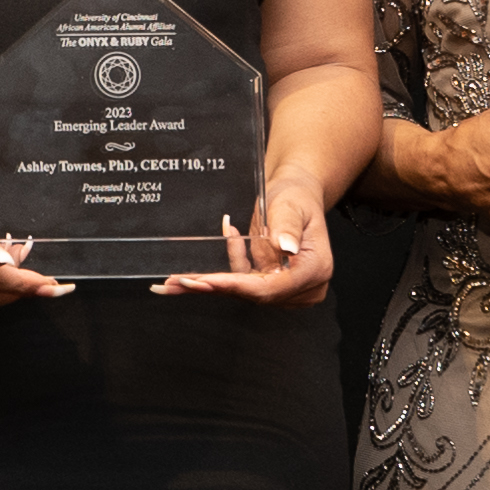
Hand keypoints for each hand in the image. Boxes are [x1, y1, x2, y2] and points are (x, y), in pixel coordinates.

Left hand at [158, 173, 333, 303]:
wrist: (297, 195)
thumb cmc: (298, 197)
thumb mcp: (292, 206)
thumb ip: (288, 227)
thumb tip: (285, 248)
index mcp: (313, 270)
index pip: (270, 288)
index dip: (235, 286)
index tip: (206, 282)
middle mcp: (302, 286)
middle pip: (253, 294)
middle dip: (214, 287)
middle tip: (177, 284)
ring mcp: (287, 287)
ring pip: (244, 291)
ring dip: (211, 283)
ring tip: (176, 280)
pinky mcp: (272, 283)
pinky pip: (242, 281)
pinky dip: (225, 269)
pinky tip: (210, 255)